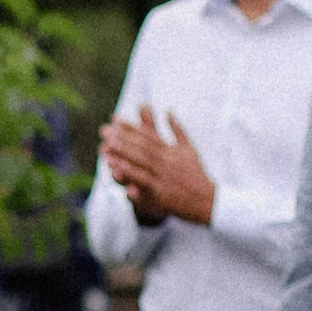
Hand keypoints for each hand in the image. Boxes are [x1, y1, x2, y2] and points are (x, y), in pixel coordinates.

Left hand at [102, 109, 216, 226]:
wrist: (208, 200)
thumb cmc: (197, 174)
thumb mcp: (189, 148)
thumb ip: (177, 129)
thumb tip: (168, 110)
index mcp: (171, 149)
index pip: (148, 134)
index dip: (130, 126)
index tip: (115, 119)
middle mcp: (166, 160)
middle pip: (140, 146)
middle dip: (121, 137)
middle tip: (103, 130)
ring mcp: (163, 175)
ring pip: (139, 161)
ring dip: (121, 153)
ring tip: (104, 146)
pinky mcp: (160, 190)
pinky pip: (141, 179)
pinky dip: (128, 172)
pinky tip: (114, 168)